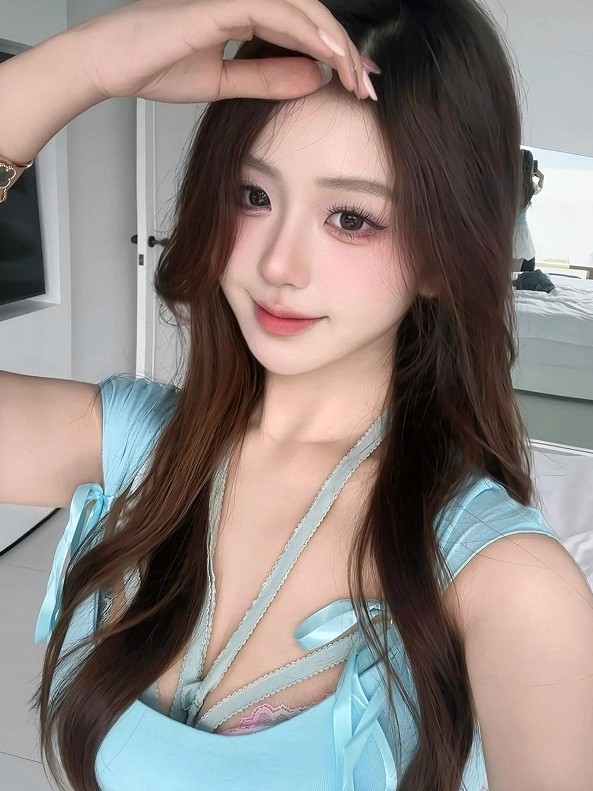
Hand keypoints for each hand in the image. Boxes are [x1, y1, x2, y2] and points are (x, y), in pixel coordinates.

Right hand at [71, 0, 374, 103]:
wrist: (111, 65)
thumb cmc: (156, 67)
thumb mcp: (225, 83)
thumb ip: (268, 78)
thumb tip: (314, 79)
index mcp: (245, 14)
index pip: (303, 30)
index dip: (336, 55)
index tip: (358, 83)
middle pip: (312, 17)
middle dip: (346, 51)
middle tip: (369, 84)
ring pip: (303, 10)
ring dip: (336, 43)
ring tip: (358, 74)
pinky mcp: (222, 2)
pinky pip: (277, 11)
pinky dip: (309, 31)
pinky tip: (331, 54)